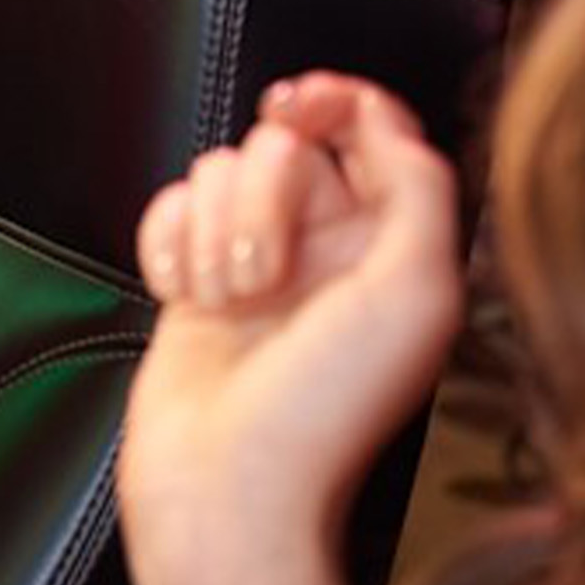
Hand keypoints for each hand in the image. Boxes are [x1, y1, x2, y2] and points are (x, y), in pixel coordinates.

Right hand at [118, 74, 463, 584]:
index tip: (293, 108)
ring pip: (216, 172)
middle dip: (259, 201)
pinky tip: (185, 297)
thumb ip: (417, 186)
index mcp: (396, 244)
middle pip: (279, 144)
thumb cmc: (323, 410)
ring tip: (229, 304)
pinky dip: (167, 246)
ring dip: (212, 233)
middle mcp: (331, 247)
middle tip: (266, 276)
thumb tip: (379, 116)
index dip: (330, 99)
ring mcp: (259, 262)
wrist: (227, 485)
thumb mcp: (414, 291)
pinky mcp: (195, 277)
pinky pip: (167, 208)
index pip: (369, 124)